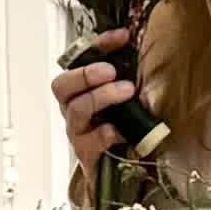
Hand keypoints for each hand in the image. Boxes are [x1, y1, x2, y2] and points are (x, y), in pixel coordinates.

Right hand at [54, 39, 155, 168]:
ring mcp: (78, 132)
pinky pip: (89, 142)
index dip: (99, 44)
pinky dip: (105, 133)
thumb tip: (148, 47)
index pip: (80, 59)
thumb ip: (130, 74)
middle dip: (86, 74)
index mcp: (82, 90)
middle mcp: (74, 109)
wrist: (124, 173)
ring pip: (77, 109)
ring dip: (102, 96)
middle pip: (62, 85)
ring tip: (127, 91)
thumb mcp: (128, 96)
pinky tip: (121, 131)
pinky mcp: (86, 155)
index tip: (123, 36)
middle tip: (111, 70)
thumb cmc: (126, 128)